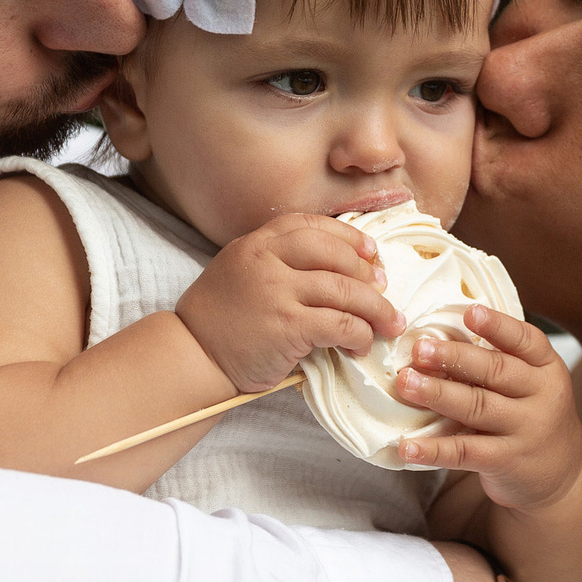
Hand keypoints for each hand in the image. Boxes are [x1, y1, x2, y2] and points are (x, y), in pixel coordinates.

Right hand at [176, 214, 402, 393]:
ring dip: (376, 309)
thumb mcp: (241, 273)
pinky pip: (340, 324)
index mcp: (256, 243)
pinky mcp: (288, 326)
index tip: (370, 252)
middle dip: (368, 273)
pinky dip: (360, 334)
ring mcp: (277, 292)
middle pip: (335, 255)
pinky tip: (361, 344)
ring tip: (389, 323)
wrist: (193, 356)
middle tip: (384, 290)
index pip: (311, 226)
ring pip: (345, 290)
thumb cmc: (220, 321)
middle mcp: (267, 261)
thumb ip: (278, 263)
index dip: (348, 237)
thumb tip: (338, 271)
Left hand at [393, 305, 581, 511]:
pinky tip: (409, 446)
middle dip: (454, 358)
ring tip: (407, 384)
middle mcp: (542, 396)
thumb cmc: (533, 416)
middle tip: (419, 349)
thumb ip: (501, 361)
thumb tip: (442, 337)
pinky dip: (435, 449)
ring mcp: (526, 431)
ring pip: (478, 407)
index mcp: (547, 368)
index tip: (469, 312)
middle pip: (496, 371)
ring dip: (438, 395)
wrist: (562, 475)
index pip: (526, 340)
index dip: (497, 325)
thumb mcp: (533, 383)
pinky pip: (466, 452)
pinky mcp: (507, 462)